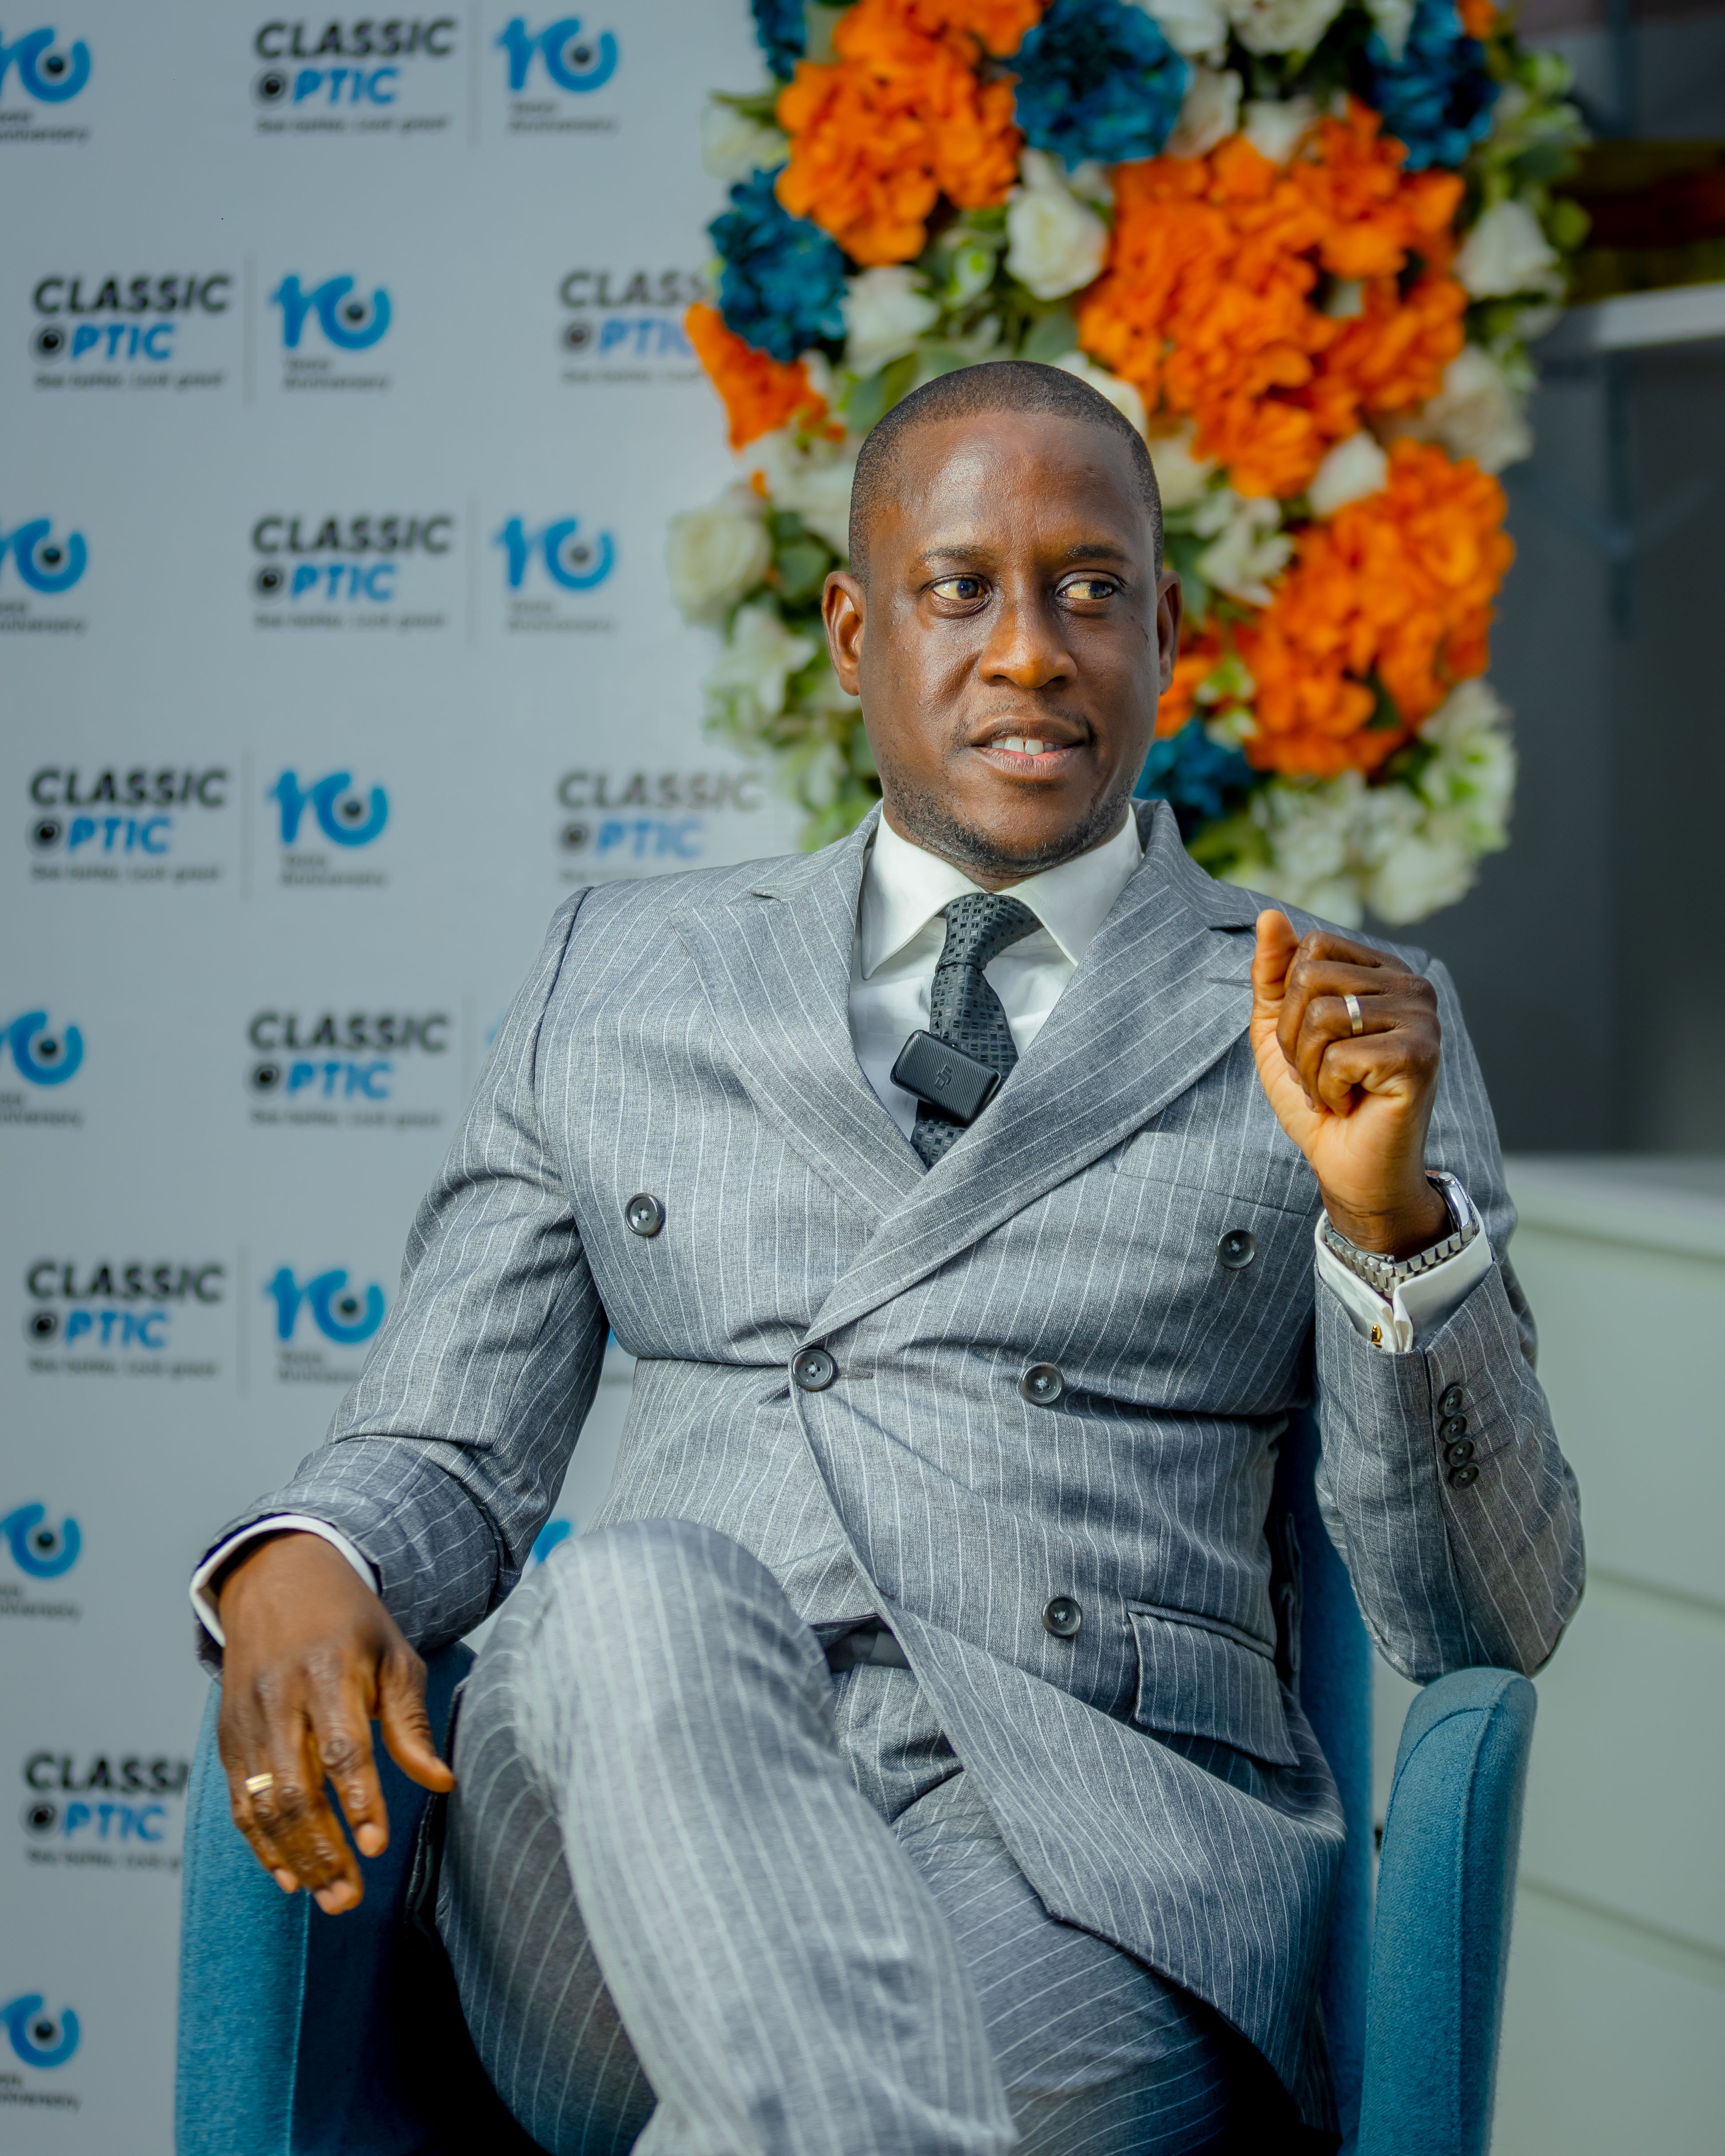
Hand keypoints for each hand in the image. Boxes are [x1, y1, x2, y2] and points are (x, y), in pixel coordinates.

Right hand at [215, 1531, 453, 1913]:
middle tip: (350, 1898)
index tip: (376, 1846)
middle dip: (324, 1849)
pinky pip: (242, 1800)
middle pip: (297, 1787)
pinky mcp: (228, 1736)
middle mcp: (280, 1697)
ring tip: (328, 1897)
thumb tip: (441, 1782)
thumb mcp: (394, 1654)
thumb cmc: (349, 1622)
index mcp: (328, 1670)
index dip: (358, 1799)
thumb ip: (411, 1721)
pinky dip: (261, 1844)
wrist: (277, 1578)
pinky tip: (288, 1875)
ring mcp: (247, 1719)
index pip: (342, 1747)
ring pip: (265, 1804)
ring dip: (295, 1858)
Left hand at [1250, 912, 1448, 1258]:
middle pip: (1310, 978)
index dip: (1289, 1003)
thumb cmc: (1319, 1100)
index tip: (1309, 1045)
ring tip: (1334, 1091)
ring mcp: (1422, 1018)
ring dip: (1309, 1068)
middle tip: (1319, 1075)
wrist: (1349, 1167)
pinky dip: (1329, 1089)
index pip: (1311, 947)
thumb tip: (1269, 916)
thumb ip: (1273, 974)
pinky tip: (1352, 1104)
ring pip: (1322, 1017)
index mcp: (1382, 971)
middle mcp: (1411, 985)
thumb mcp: (1279, 1031)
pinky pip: (1340, 1054)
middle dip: (1294, 1039)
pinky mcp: (1420, 1056)